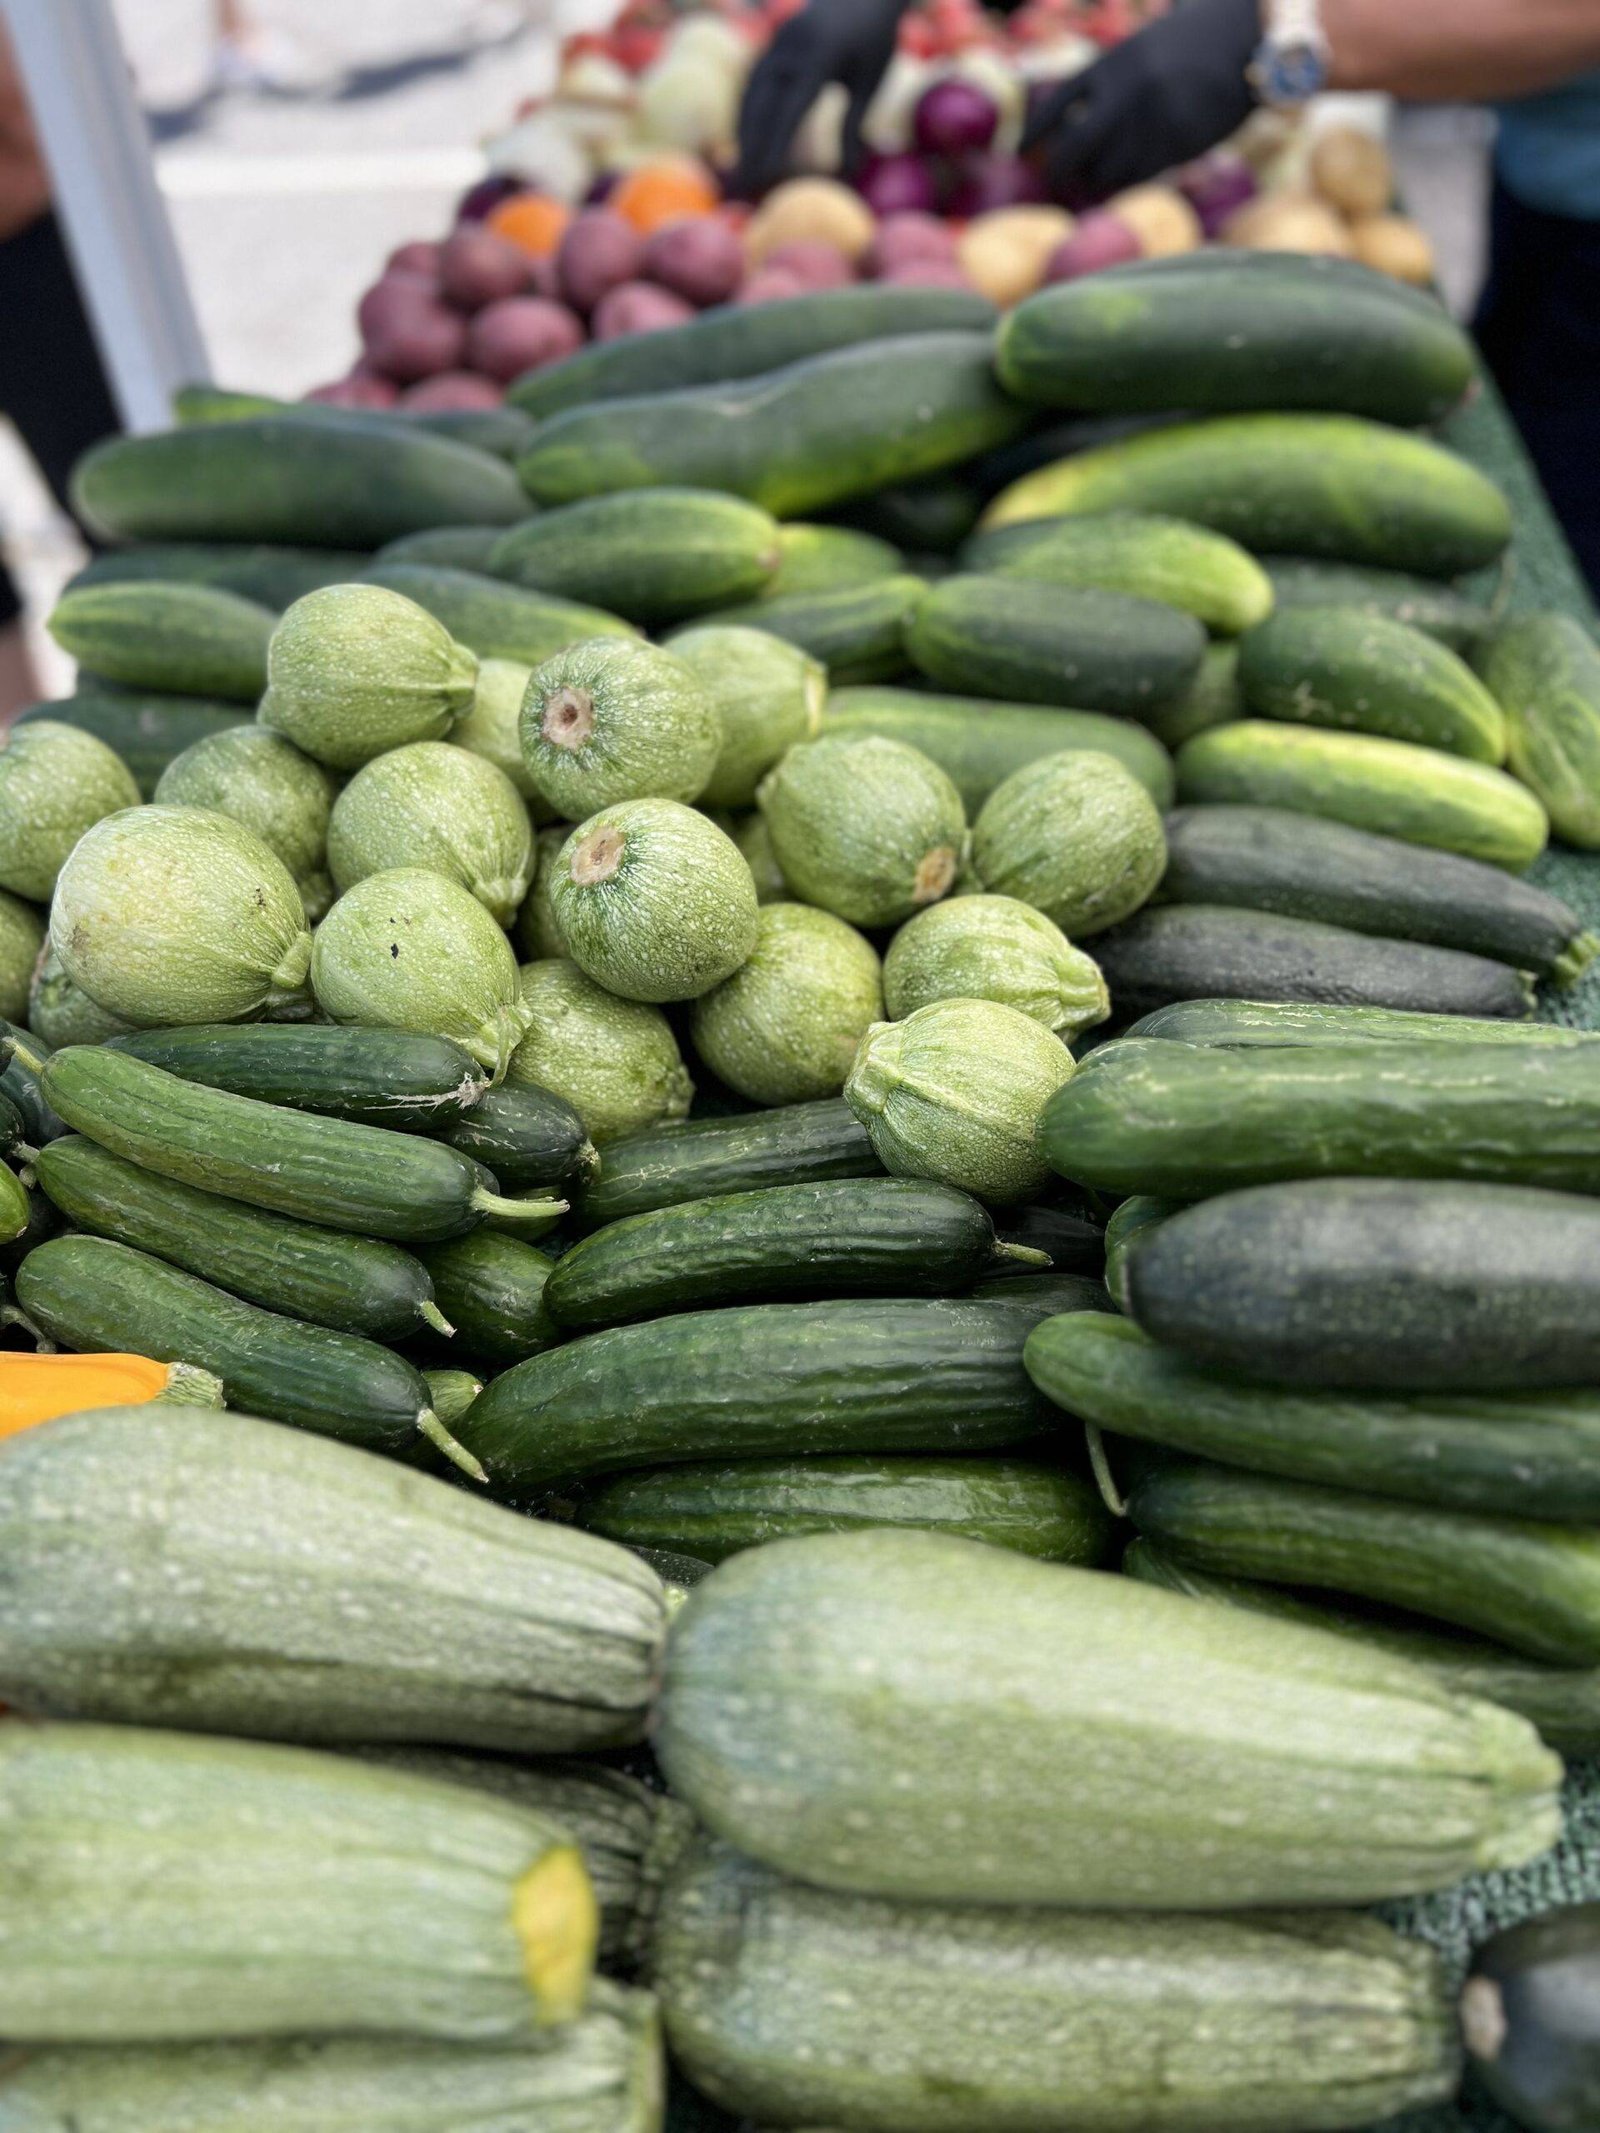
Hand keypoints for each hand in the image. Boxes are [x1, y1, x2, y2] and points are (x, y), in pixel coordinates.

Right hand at [733, 0, 907, 199]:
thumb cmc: (874, 41)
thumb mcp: (870, 84)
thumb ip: (854, 126)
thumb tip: (846, 175)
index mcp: (820, 55)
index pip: (791, 107)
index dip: (776, 143)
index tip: (767, 177)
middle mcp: (791, 47)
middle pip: (763, 104)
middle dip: (751, 147)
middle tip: (744, 186)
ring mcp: (778, 43)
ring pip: (752, 93)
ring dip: (743, 133)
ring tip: (740, 170)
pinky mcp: (773, 45)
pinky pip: (753, 83)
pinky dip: (747, 114)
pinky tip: (745, 141)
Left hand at [1022, 0, 1261, 206]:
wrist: (1243, 38)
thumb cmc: (1187, 46)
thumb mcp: (1138, 51)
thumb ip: (1107, 86)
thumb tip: (1069, 131)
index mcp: (1111, 64)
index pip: (1057, 104)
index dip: (1034, 132)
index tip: (1018, 153)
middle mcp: (1125, 94)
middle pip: (1073, 147)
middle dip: (1058, 169)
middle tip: (1053, 179)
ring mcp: (1150, 122)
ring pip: (1105, 171)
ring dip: (1094, 180)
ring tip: (1092, 179)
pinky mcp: (1176, 144)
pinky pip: (1138, 176)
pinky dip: (1126, 180)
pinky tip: (1124, 176)